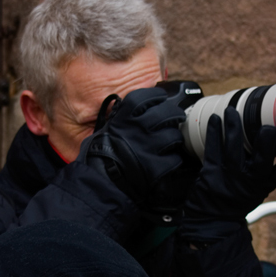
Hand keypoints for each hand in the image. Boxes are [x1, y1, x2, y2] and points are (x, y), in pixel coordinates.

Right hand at [82, 87, 198, 219]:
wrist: (100, 180)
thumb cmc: (101, 154)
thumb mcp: (109, 127)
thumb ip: (123, 116)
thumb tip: (136, 108)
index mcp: (125, 116)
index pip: (148, 96)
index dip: (157, 96)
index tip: (161, 98)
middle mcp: (139, 128)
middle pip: (169, 112)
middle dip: (175, 115)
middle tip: (176, 118)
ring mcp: (149, 147)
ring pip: (175, 136)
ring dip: (175, 139)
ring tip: (171, 142)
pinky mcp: (156, 166)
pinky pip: (175, 158)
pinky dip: (173, 160)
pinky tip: (167, 160)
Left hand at [179, 106, 275, 241]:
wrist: (213, 220)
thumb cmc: (239, 199)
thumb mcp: (259, 189)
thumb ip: (269, 169)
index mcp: (264, 184)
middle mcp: (249, 181)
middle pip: (261, 161)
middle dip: (266, 143)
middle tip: (267, 128)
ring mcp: (229, 176)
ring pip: (233, 149)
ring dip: (233, 127)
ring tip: (232, 112)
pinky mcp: (210, 173)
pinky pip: (212, 148)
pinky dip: (214, 132)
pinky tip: (215, 119)